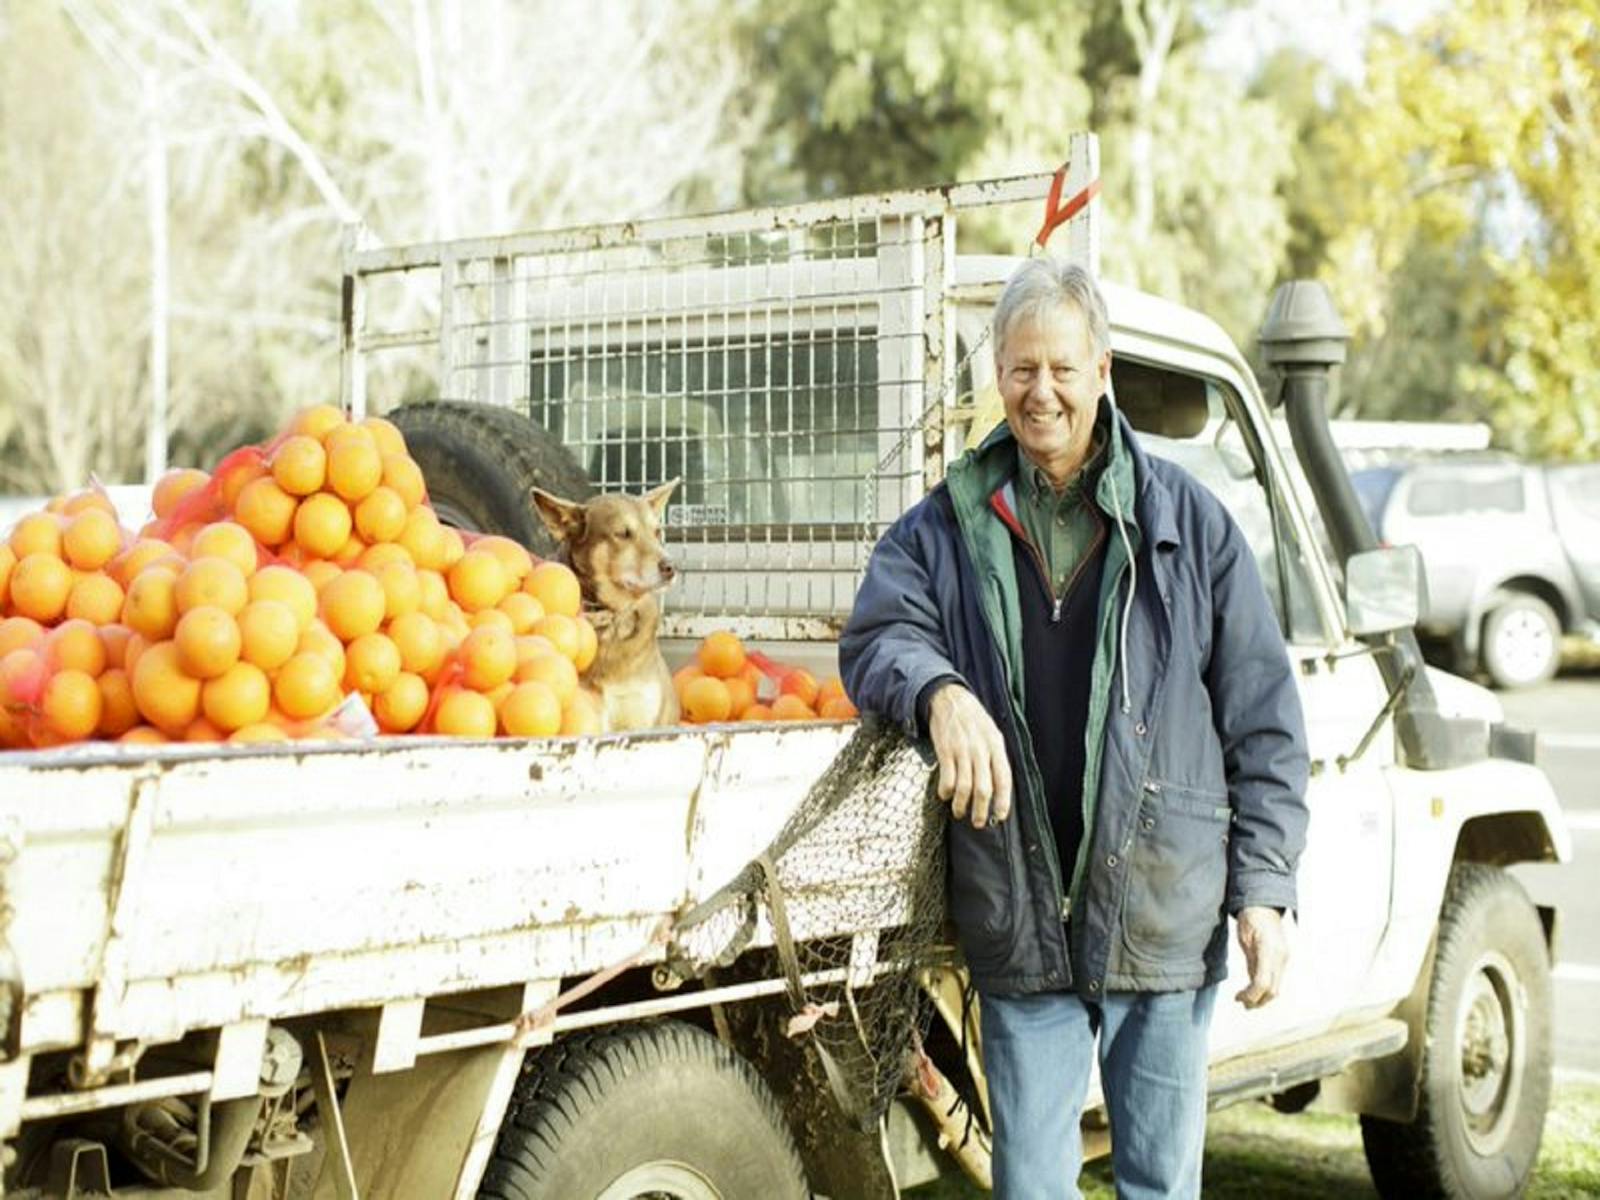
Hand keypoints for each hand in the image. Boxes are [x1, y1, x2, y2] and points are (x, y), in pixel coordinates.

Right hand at [927, 684, 1011, 828]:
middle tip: (977, 822)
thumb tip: (998, 786)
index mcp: (996, 746)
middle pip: (983, 788)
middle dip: (980, 810)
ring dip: (961, 804)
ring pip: (964, 787)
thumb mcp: (992, 732)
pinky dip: (945, 791)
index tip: (1000, 816)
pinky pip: (946, 778)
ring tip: (959, 812)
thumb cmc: (973, 719)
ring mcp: (962, 750)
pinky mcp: (945, 750)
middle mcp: (980, 749)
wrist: (950, 698)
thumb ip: (995, 757)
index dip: (1003, 801)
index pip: (1003, 779)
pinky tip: (945, 795)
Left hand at [1234, 906, 1288, 1008]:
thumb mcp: (1245, 939)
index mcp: (1269, 950)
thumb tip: (1250, 985)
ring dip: (1262, 997)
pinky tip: (1253, 990)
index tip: (1239, 998)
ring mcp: (1284, 959)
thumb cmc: (1251, 918)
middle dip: (1257, 1001)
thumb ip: (1250, 962)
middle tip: (1242, 1003)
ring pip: (1276, 988)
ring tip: (1245, 1000)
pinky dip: (1265, 988)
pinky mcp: (1283, 959)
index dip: (1251, 995)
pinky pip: (1275, 980)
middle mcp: (1280, 956)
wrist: (1264, 906)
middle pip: (1273, 990)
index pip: (1263, 982)